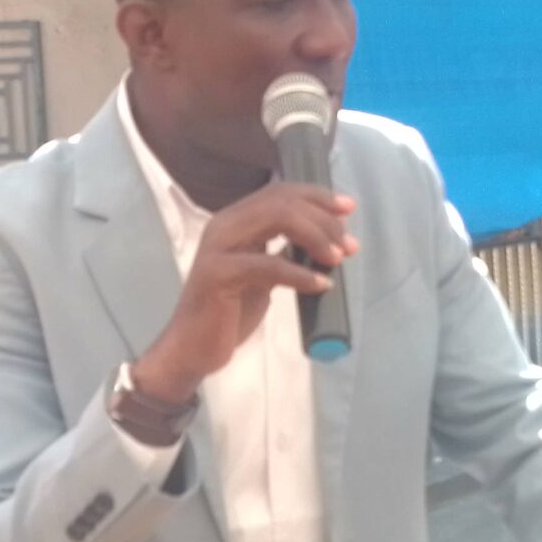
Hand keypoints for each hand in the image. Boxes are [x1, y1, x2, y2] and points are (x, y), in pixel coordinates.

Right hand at [131, 182, 355, 403]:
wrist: (192, 348)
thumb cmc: (229, 313)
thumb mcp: (262, 275)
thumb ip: (285, 253)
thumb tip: (329, 243)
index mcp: (234, 221)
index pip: (279, 192)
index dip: (317, 196)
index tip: (348, 208)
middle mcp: (224, 225)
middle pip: (282, 201)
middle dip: (323, 219)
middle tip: (348, 245)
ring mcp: (218, 247)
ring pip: (276, 219)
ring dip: (315, 237)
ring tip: (337, 259)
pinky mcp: (218, 275)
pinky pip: (268, 265)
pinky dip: (301, 274)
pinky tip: (321, 285)